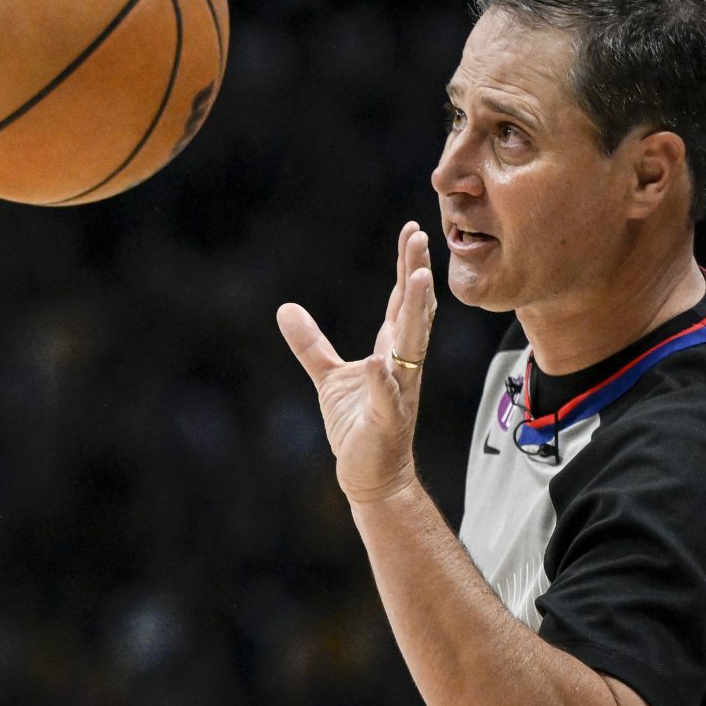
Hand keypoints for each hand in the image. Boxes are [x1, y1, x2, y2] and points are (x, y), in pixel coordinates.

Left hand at [277, 221, 436, 503]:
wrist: (372, 474)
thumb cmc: (358, 424)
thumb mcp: (329, 376)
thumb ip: (311, 343)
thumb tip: (285, 308)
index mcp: (392, 353)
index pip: (403, 302)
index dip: (407, 267)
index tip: (412, 232)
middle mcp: (402, 366)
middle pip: (413, 312)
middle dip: (416, 275)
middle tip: (420, 238)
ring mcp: (398, 390)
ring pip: (411, 345)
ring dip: (414, 312)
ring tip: (419, 280)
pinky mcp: (386, 419)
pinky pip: (386, 396)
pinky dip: (383, 379)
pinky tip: (379, 362)